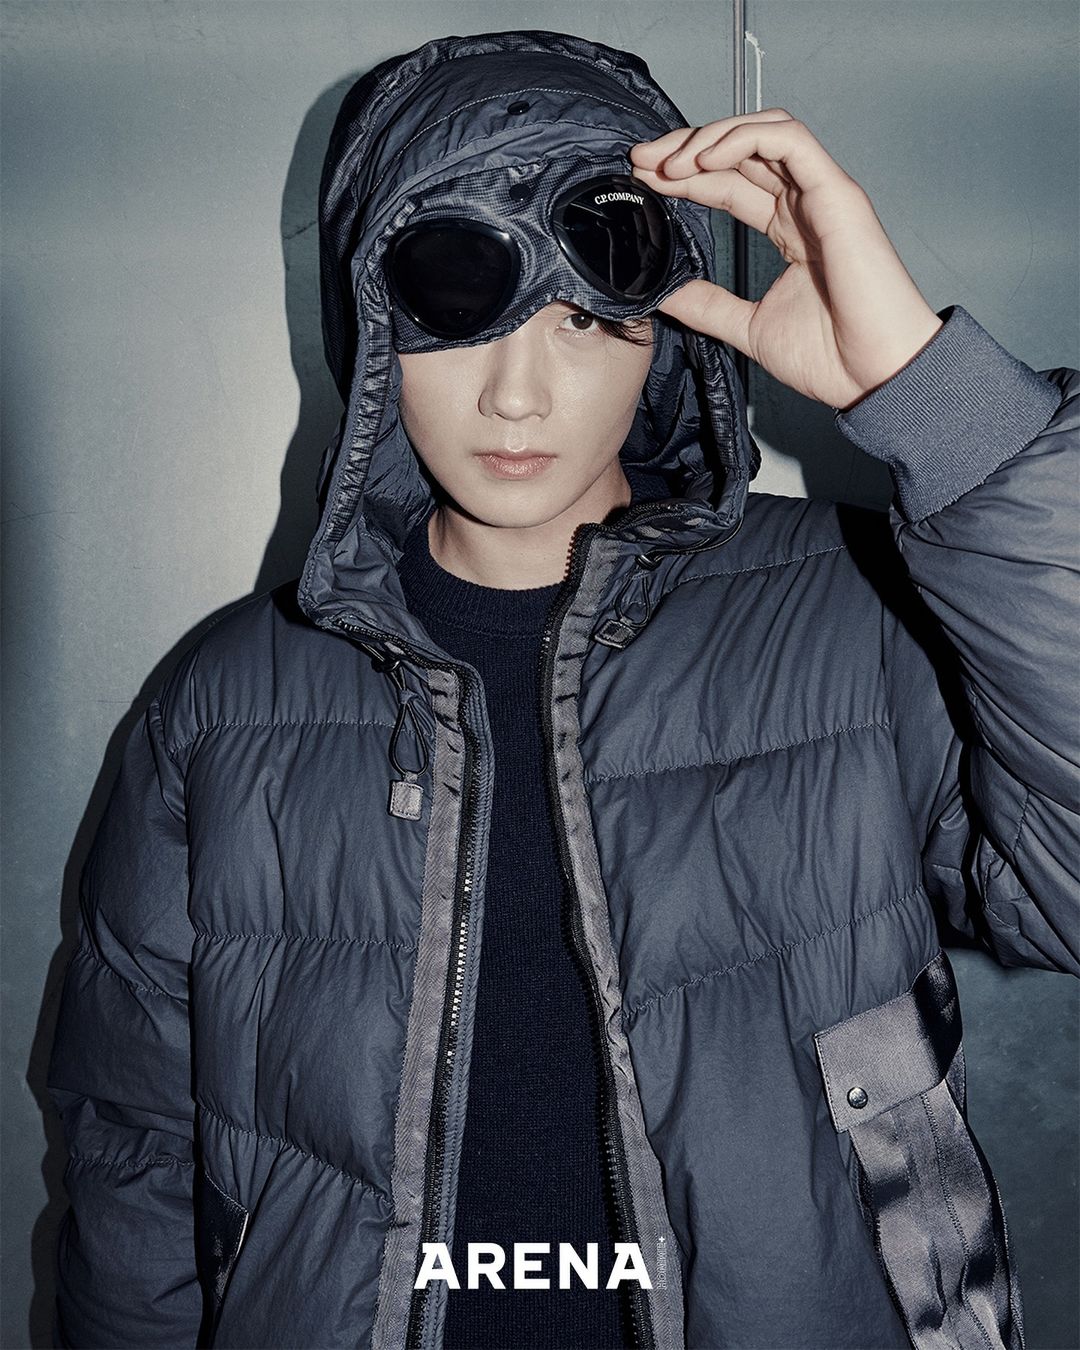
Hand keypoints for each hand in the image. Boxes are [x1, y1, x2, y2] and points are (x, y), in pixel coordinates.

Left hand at [629, 111, 943, 410]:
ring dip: (710, 138)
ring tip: (669, 162)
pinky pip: (788, 140)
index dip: (686, 177)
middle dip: (686, 148)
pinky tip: (704, 160)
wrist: (874, 375)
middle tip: (641, 159)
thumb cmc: (832, 357)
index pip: (729, 183)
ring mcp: (821, 194)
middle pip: (740, 152)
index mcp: (789, 230)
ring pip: (762, 133)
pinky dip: (744, 139)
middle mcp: (804, 205)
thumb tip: (664, 294)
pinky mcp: (836, 192)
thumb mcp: (748, 327)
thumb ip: (708, 305)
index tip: (643, 181)